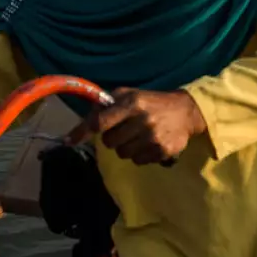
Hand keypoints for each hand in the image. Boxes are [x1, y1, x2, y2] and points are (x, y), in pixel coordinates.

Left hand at [89, 88, 205, 164]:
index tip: (70, 140)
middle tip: (124, 130)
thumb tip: (83, 123)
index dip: (83, 131)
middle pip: (110, 142)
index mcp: (132, 103)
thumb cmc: (151, 101)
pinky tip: (150, 143)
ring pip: (123, 154)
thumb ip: (106, 105)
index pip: (100, 122)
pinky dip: (140, 154)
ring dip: (127, 147)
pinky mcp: (163, 151)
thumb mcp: (130, 94)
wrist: (186, 111)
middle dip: (113, 138)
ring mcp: (153, 137)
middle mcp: (142, 120)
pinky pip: (138, 161)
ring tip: (139, 136)